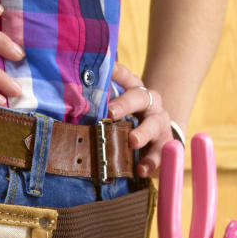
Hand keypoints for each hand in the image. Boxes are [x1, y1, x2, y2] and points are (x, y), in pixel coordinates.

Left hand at [106, 62, 172, 177]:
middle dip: (125, 104)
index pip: (127, 77)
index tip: (106, 67)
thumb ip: (103, 106)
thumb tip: (72, 102)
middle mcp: (151, 104)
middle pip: (140, 98)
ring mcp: (159, 125)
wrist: (160, 140)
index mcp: (137, 92)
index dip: (117, 72)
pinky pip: (160, 154)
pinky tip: (141, 169)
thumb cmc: (131, 124)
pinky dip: (151, 162)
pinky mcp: (165, 146)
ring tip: (132, 141)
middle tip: (111, 112)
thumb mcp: (120, 112)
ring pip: (153, 126)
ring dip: (142, 133)